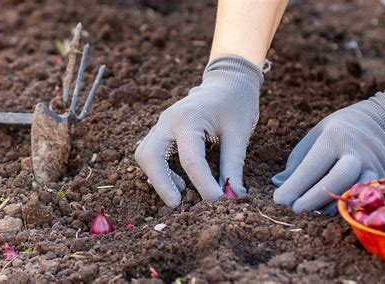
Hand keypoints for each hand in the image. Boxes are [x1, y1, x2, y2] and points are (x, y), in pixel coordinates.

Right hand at [135, 55, 262, 207]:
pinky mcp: (163, 129)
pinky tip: (181, 181)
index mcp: (189, 118)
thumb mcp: (239, 134)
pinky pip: (151, 152)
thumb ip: (233, 166)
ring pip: (145, 154)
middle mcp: (168, 120)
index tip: (217, 203)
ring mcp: (162, 123)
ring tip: (182, 192)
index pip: (191, 160)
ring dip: (158, 177)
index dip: (204, 186)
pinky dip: (160, 170)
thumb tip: (232, 196)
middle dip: (161, 184)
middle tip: (178, 204)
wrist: (228, 79)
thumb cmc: (237, 103)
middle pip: (149, 156)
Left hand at [272, 93, 384, 212]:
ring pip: (353, 191)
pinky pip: (365, 197)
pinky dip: (346, 204)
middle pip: (336, 179)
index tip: (279, 199)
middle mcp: (357, 151)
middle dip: (313, 197)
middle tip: (295, 208)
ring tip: (313, 209)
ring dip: (330, 204)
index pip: (313, 166)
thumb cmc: (342, 129)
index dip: (294, 186)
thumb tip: (278, 183)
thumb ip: (298, 160)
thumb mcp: (317, 134)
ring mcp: (375, 165)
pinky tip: (331, 207)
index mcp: (335, 137)